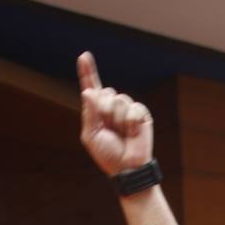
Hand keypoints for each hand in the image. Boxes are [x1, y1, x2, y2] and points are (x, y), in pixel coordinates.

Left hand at [78, 52, 153, 175]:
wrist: (127, 167)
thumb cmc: (107, 154)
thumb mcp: (91, 135)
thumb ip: (89, 114)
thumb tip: (88, 92)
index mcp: (96, 111)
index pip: (92, 87)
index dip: (88, 72)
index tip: (84, 56)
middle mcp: (111, 107)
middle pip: (105, 92)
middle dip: (104, 110)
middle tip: (110, 129)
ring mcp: (126, 109)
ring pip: (119, 99)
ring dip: (118, 119)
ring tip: (122, 133)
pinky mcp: (141, 113)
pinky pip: (134, 108)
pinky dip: (131, 121)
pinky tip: (133, 132)